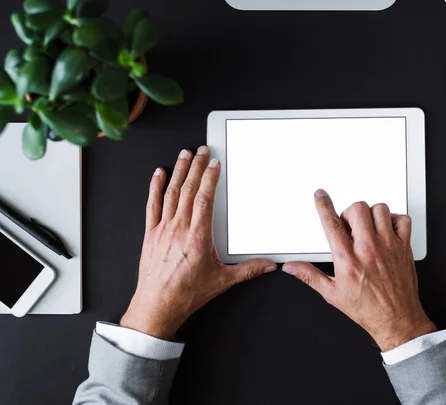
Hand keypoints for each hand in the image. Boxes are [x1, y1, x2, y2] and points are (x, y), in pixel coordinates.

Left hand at [121, 147, 276, 339]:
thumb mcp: (222, 282)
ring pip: (170, 193)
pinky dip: (154, 187)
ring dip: (178, 171)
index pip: (204, 198)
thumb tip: (268, 265)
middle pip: (187, 190)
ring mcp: (162, 229)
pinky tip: (158, 174)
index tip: (214, 163)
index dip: (209, 178)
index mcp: (198, 236)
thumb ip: (248, 270)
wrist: (157, 306)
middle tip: (201, 150)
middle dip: (195, 167)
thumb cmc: (186, 294)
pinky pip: (152, 205)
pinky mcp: (150, 234)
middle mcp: (179, 228)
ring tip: (184, 155)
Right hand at [282, 190, 435, 350]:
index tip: (320, 195)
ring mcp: (389, 246)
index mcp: (348, 260)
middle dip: (350, 213)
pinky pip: (402, 219)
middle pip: (357, 209)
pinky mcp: (404, 247)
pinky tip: (387, 230)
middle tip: (349, 226)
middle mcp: (369, 249)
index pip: (332, 224)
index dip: (324, 206)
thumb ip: (310, 275)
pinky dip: (394, 220)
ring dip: (371, 214)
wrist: (396, 320)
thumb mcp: (332, 294)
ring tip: (368, 228)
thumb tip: (292, 267)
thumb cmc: (367, 309)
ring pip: (380, 209)